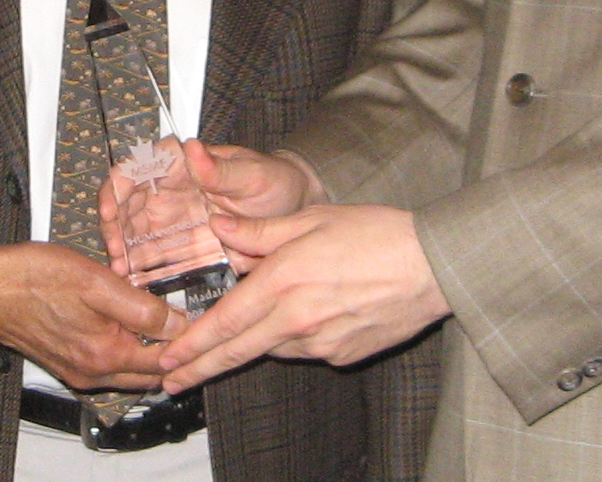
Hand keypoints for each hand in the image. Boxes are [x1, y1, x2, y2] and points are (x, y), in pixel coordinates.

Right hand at [0, 242, 186, 391]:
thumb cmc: (33, 277)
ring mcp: (76, 371)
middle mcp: (93, 373)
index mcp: (106, 354)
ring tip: (161, 320)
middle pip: (148, 373)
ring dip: (147, 352)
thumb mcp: (96, 281)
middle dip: (171, 353)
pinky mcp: (63, 363)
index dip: (186, 340)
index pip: (164, 360)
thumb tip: (178, 324)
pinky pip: (105, 366)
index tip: (200, 317)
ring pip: (127, 371)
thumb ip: (141, 307)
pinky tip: (125, 323)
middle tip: (187, 322)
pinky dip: (123, 351)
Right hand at [99, 140, 322, 275]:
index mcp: (179, 166)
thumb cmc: (274, 183)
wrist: (294, 215)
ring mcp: (172, 225)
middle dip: (113, 230)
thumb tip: (194, 150)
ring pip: (134, 237)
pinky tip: (138, 286)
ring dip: (124, 254)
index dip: (116, 188)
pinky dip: (143, 273)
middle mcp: (168, 194)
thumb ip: (221, 169)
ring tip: (123, 274)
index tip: (110, 210)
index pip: (135, 169)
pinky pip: (155, 262)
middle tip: (115, 252)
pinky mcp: (181, 251)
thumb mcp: (253, 174)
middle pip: (125, 208)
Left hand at [153, 203, 449, 392]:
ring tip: (252, 326)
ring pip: (272, 347)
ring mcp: (321, 343)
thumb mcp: (311, 219)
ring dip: (254, 343)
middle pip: (237, 351)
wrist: (434, 266)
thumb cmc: (375, 234)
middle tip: (171, 382)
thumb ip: (259, 231)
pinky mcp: (343, 355)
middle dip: (200, 369)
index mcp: (283, 282)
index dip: (192, 344)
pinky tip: (309, 314)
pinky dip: (294, 337)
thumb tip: (219, 228)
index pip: (225, 322)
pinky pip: (306, 350)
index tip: (168, 359)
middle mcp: (297, 320)